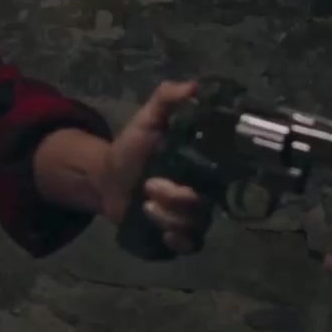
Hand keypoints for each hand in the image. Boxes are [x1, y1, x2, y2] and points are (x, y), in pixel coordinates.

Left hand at [100, 80, 211, 253]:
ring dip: (169, 217)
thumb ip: (167, 99)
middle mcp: (202, 191)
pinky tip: (165, 234)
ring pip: (197, 226)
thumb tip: (195, 86)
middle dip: (177, 198)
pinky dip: (180, 242)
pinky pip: (191, 245)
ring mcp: (191, 215)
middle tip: (150, 186)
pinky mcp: (177, 233)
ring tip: (145, 205)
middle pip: (206, 205)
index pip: (224, 175)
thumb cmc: (132, 147)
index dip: (211, 178)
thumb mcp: (147, 118)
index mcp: (202, 165)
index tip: (189, 174)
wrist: (107, 177)